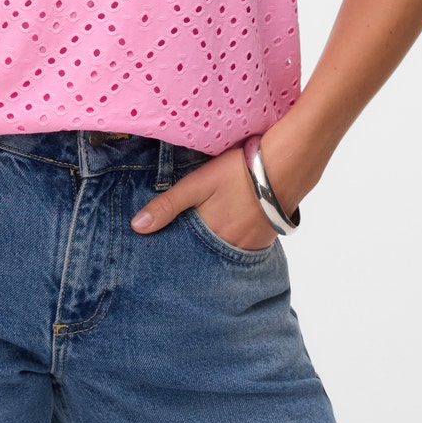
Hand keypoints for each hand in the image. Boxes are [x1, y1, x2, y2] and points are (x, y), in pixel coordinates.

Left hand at [130, 144, 280, 250]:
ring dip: (215, 248)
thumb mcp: (197, 184)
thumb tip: (137, 227)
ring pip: (225, 252)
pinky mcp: (266, 240)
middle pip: (206, 255)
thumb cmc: (238, 171)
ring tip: (207, 237)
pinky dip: (234, 242)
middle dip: (195, 254)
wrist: (285, 166)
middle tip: (181, 252)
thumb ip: (168, 205)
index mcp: (210, 236)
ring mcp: (251, 246)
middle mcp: (231, 248)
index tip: (162, 257)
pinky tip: (230, 230)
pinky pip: (244, 247)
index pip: (186, 252)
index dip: (176, 251)